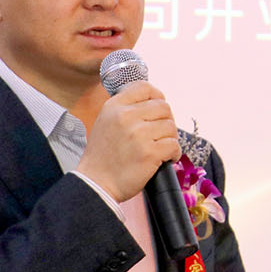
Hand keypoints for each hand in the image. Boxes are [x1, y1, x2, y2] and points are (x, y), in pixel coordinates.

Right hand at [77, 81, 179, 201]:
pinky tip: (166, 158)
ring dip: (170, 138)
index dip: (157, 96)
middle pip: (163, 107)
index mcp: (114, 106)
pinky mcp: (149, 153)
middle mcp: (126, 116)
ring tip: (162, 148)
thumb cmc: (102, 157)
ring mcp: (138, 134)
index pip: (145, 87)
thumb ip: (124, 109)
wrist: (95, 184)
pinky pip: (174, 145)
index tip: (159, 109)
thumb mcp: (105, 122)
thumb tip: (152, 102)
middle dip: (166, 121)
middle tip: (162, 134)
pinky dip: (174, 153)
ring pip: (171, 126)